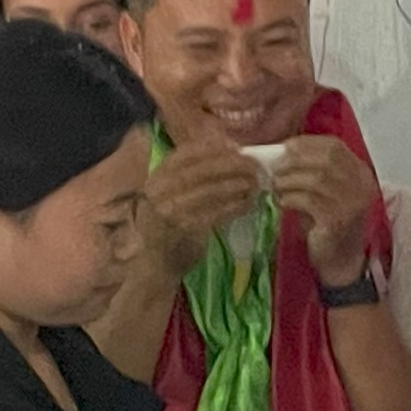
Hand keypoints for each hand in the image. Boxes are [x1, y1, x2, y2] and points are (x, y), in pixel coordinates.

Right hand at [142, 140, 262, 263]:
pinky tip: (248, 204)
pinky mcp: (185, 230)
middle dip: (231, 164)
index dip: (213, 147)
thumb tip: (228, 150)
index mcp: (156, 178)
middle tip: (253, 165)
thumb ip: (190, 175)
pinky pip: (216, 214)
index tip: (235, 147)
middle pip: (200, 170)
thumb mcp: (169, 195)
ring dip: (236, 185)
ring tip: (254, 183)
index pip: (185, 153)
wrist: (156, 263)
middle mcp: (159, 192)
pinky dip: (235, 207)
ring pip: (210, 191)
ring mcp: (170, 211)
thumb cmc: (168, 225)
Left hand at [265, 134, 379, 286]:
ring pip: (317, 178)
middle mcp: (361, 185)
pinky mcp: (338, 220)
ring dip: (289, 180)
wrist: (340, 262)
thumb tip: (279, 153)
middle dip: (295, 160)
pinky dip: (290, 197)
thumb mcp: (323, 192)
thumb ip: (310, 171)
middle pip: (326, 159)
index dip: (308, 143)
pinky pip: (309, 200)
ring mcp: (352, 203)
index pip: (335, 146)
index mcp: (359, 173)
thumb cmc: (327, 224)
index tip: (285, 147)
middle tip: (274, 167)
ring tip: (275, 186)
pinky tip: (281, 202)